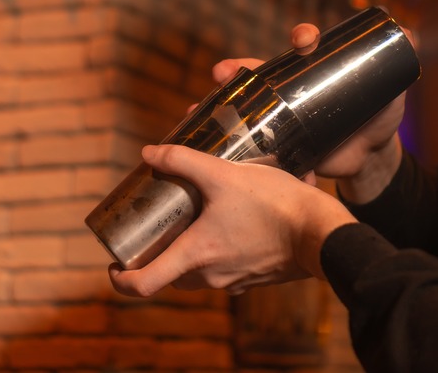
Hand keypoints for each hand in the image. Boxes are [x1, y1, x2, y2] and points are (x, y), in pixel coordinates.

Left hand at [108, 144, 356, 296]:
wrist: (323, 233)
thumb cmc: (274, 207)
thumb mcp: (224, 176)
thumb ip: (183, 161)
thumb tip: (150, 152)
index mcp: (195, 257)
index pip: (142, 285)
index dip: (120, 278)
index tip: (114, 264)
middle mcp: (210, 277)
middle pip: (169, 276)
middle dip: (157, 255)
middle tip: (156, 227)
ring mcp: (234, 280)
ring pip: (197, 272)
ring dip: (189, 250)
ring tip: (193, 217)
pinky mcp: (255, 276)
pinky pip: (225, 268)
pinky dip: (217, 250)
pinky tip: (229, 221)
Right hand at [212, 22, 409, 202]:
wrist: (371, 157)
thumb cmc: (378, 115)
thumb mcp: (390, 89)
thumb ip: (397, 62)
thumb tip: (410, 33)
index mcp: (314, 71)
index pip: (302, 47)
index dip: (300, 38)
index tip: (302, 40)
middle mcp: (289, 90)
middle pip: (256, 75)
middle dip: (236, 71)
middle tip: (221, 72)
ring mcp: (279, 118)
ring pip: (240, 108)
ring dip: (216, 108)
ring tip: (195, 111)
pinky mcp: (277, 147)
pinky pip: (247, 145)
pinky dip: (226, 148)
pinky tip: (208, 151)